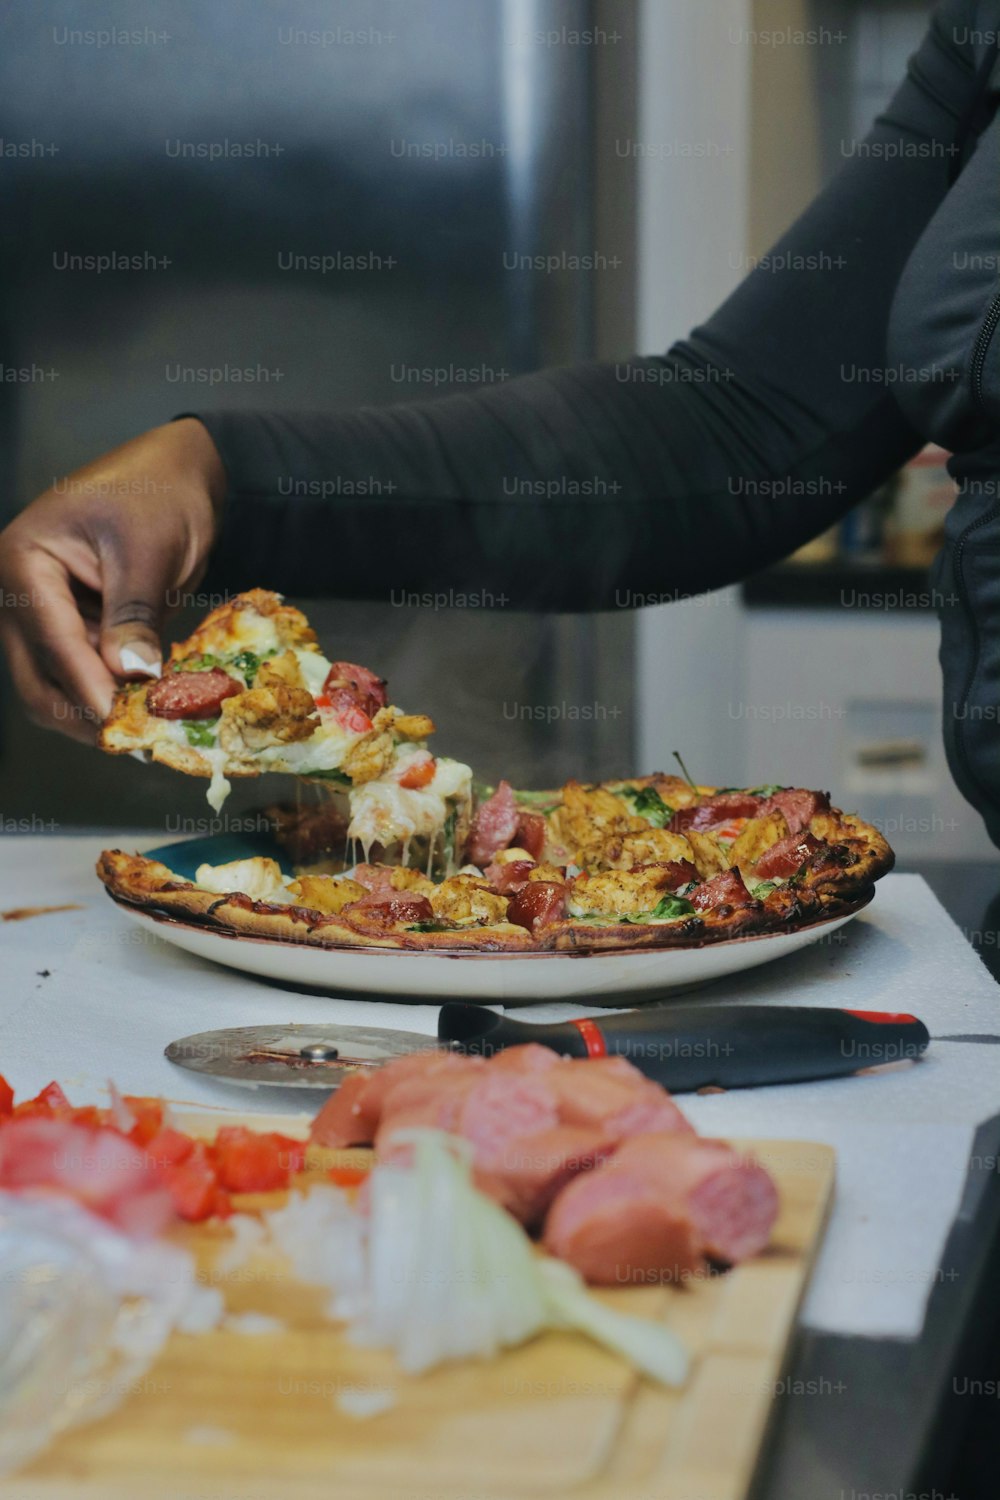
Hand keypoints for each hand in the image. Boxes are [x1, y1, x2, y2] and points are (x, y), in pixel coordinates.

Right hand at [0, 419, 225, 741]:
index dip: (89, 690)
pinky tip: (151, 708)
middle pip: (38, 681)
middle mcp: (20, 595)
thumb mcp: (148, 548)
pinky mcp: (74, 633)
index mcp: (23, 563)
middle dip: (86, 716)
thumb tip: (131, 673)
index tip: (124, 727)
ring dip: (101, 713)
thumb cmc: (158, 493)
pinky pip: (86, 678)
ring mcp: (44, 618)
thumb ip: (134, 612)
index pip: (53, 641)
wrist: (177, 475)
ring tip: (151, 730)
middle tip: (139, 743)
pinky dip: (115, 696)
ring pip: (58, 689)